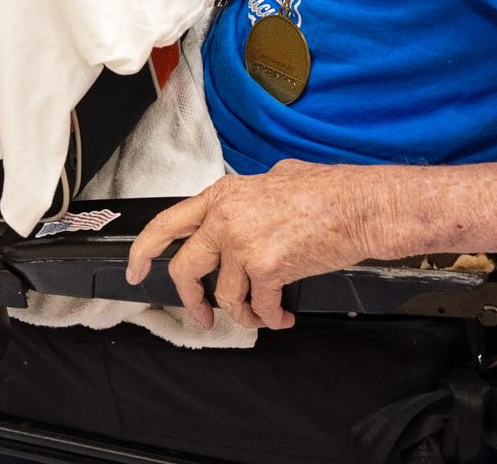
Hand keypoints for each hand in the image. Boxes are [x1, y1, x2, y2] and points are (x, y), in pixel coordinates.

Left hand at [125, 161, 377, 330]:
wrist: (360, 206)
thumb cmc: (328, 191)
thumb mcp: (275, 178)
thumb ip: (248, 198)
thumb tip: (244, 210)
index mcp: (222, 196)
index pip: (166, 223)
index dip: (143, 251)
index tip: (136, 270)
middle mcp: (225, 219)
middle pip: (185, 269)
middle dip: (193, 299)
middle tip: (203, 315)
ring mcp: (243, 244)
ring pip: (224, 296)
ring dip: (242, 314)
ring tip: (261, 315)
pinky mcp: (266, 269)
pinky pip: (258, 307)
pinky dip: (270, 317)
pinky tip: (282, 314)